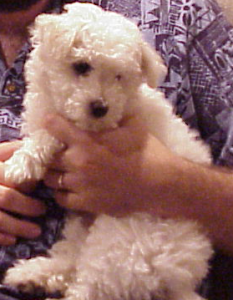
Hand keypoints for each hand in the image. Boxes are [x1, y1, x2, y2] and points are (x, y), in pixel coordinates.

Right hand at [0, 141, 45, 244]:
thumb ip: (11, 150)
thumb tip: (32, 146)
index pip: (10, 176)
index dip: (28, 183)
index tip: (39, 187)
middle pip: (5, 198)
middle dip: (27, 206)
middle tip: (43, 210)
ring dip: (18, 226)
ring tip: (37, 232)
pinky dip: (0, 237)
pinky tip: (12, 240)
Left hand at [44, 114, 177, 215]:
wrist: (160, 184)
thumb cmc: (147, 152)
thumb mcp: (133, 125)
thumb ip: (116, 115)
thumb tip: (108, 105)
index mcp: (87, 142)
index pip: (55, 127)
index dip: (51, 123)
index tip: (50, 122)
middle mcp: (78, 163)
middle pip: (48, 156)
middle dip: (51, 151)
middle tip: (59, 149)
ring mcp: (80, 186)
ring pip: (51, 179)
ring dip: (54, 172)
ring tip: (62, 169)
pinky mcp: (86, 204)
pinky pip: (61, 199)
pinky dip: (61, 192)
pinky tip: (69, 188)